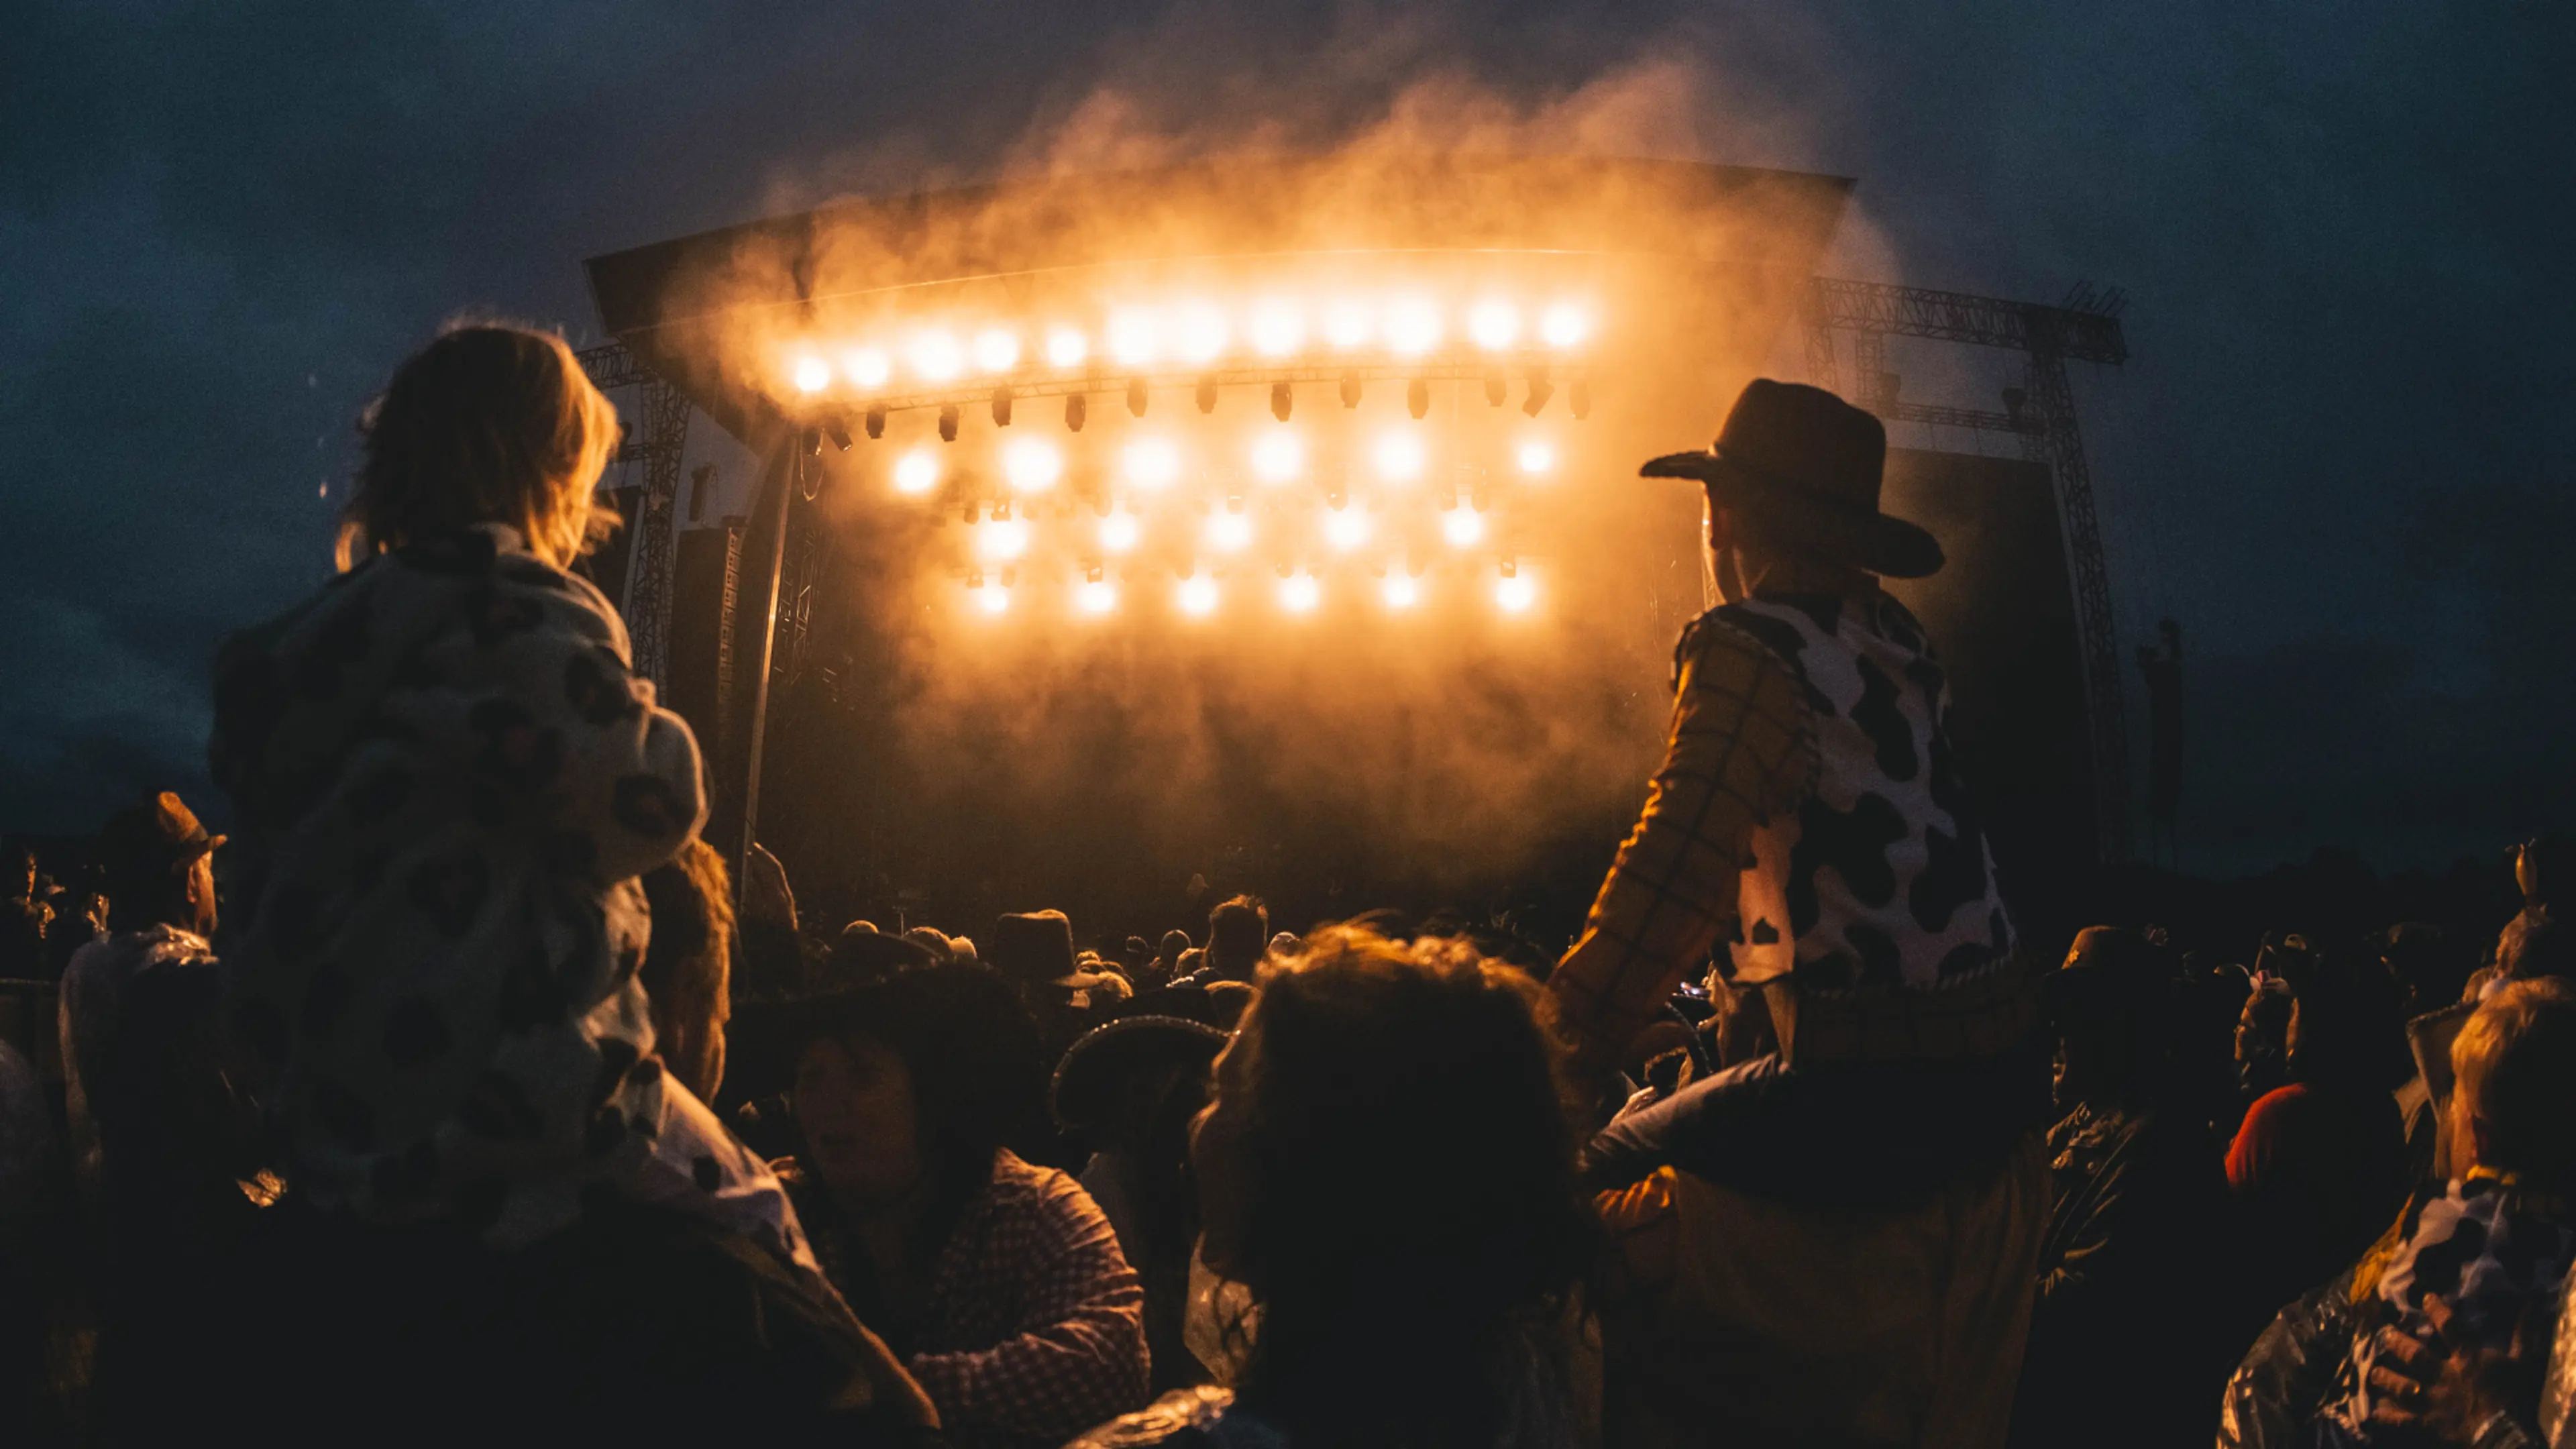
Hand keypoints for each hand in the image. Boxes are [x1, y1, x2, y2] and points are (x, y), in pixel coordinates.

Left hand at [2364, 1294, 2547, 1445]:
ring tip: (2374, 1372)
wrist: (2507, 1435)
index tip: (2426, 1298)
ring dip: (2386, 1379)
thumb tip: (2529, 1305)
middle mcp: (2443, 1376)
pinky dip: (2388, 1416)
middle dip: (2398, 1344)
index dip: (2438, 1311)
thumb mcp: (2522, 1363)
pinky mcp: (2428, 1423)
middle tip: (2384, 1335)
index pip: (2450, 1328)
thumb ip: (2522, 1334)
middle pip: (2415, 1355)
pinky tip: (2374, 1412)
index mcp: (2466, 1359)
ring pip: (2403, 1386)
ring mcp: (2433, 1400)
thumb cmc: (2515, 1398)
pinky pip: (2403, 1419)